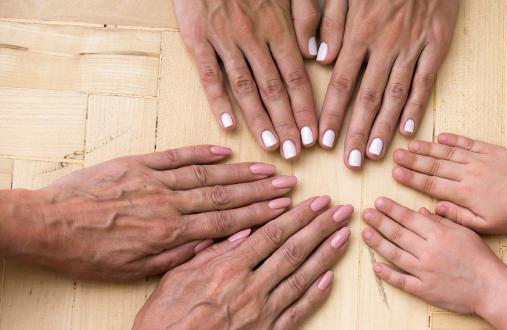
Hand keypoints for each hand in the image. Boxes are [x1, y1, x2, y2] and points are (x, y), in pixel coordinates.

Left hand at [3, 145, 295, 279]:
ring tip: (266, 168)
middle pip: (223, 195)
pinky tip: (224, 150)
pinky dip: (201, 152)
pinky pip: (176, 156)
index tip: (282, 207)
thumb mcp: (132, 269)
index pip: (224, 221)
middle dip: (259, 190)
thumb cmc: (89, 253)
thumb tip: (214, 244)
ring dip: (239, 172)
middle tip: (287, 183)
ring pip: (206, 175)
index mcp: (169, 233)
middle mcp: (168, 203)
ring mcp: (154, 180)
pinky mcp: (138, 164)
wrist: (49, 224)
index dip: (257, 214)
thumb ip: (176, 256)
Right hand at [133, 197, 353, 329]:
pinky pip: (297, 312)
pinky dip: (316, 294)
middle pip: (294, 251)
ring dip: (326, 254)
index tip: (317, 201)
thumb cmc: (165, 318)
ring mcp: (262, 312)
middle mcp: (251, 288)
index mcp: (228, 269)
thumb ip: (212, 252)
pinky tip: (331, 278)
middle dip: (321, 227)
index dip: (299, 216)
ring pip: (302, 277)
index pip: (272, 235)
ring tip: (345, 236)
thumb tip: (243, 230)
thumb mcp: (178, 276)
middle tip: (343, 210)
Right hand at [174, 0, 317, 159]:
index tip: (313, 136)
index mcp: (278, 28)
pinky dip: (218, 101)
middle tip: (295, 154)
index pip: (297, 78)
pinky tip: (228, 125)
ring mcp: (225, 40)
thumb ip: (306, 18)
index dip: (306, 109)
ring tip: (270, 146)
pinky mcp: (198, 39)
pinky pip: (210, 75)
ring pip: (245, 87)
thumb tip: (315, 55)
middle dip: (287, 124)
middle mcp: (254, 38)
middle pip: (274, 89)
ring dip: (259, 120)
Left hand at [317, 0, 458, 168]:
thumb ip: (330, 22)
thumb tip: (319, 58)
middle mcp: (385, 45)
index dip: (331, 114)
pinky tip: (408, 131)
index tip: (322, 141)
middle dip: (357, 133)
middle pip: (368, 97)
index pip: (341, 83)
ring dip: (385, 128)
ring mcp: (413, 47)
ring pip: (396, 95)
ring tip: (375, 155)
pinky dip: (416, 108)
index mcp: (360, 32)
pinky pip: (425, 82)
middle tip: (349, 162)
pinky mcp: (437, 45)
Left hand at [361, 197, 502, 313]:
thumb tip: (420, 211)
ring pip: (396, 255)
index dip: (392, 209)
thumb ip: (441, 220)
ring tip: (365, 233)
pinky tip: (376, 267)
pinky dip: (388, 274)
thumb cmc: (480, 258)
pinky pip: (402, 281)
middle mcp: (429, 251)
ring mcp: (425, 272)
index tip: (378, 202)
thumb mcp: (464, 231)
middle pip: (398, 234)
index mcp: (439, 234)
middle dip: (380, 222)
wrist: (491, 288)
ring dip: (378, 243)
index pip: (409, 218)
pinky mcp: (424, 290)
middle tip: (365, 213)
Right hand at [393, 133, 506, 233]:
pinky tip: (440, 136)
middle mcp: (467, 174)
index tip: (396, 173)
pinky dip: (454, 139)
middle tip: (395, 155)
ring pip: (448, 152)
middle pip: (434, 166)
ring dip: (428, 148)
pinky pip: (468, 143)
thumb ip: (457, 217)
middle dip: (413, 160)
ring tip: (411, 144)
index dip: (411, 178)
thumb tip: (435, 208)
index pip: (431, 185)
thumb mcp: (484, 225)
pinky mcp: (491, 151)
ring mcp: (479, 160)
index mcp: (464, 194)